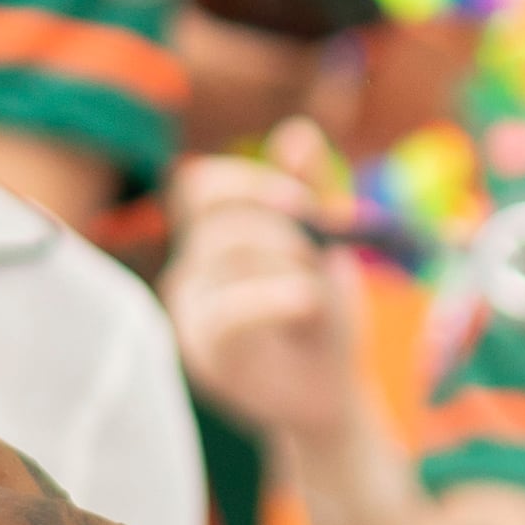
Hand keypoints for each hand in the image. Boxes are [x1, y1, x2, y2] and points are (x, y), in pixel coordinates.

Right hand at [164, 148, 378, 450]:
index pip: (198, 189)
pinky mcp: (205, 353)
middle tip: (322, 249)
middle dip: (280, 226)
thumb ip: (308, 192)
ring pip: (224, 258)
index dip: (247, 182)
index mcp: (211, 242)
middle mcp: (190, 272)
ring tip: (317, 290)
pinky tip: (306, 302)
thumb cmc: (325, 319)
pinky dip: (272, 298)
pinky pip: (226, 312)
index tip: (303, 199)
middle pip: (219, 221)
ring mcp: (191, 313)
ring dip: (284, 263)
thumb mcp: (324, 247)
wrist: (334, 393)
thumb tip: (297, 132)